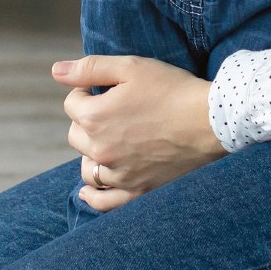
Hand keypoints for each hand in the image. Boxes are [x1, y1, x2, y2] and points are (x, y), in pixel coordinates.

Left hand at [51, 54, 222, 209]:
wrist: (214, 121)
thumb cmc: (173, 90)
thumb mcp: (130, 68)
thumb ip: (89, 68)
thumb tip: (56, 71)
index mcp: (94, 117)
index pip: (72, 104)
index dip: (88, 93)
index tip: (107, 91)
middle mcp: (101, 149)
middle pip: (76, 135)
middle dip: (87, 121)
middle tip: (114, 114)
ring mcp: (119, 174)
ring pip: (87, 167)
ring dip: (91, 154)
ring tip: (108, 144)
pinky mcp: (138, 191)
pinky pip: (105, 201)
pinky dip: (94, 196)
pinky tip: (88, 191)